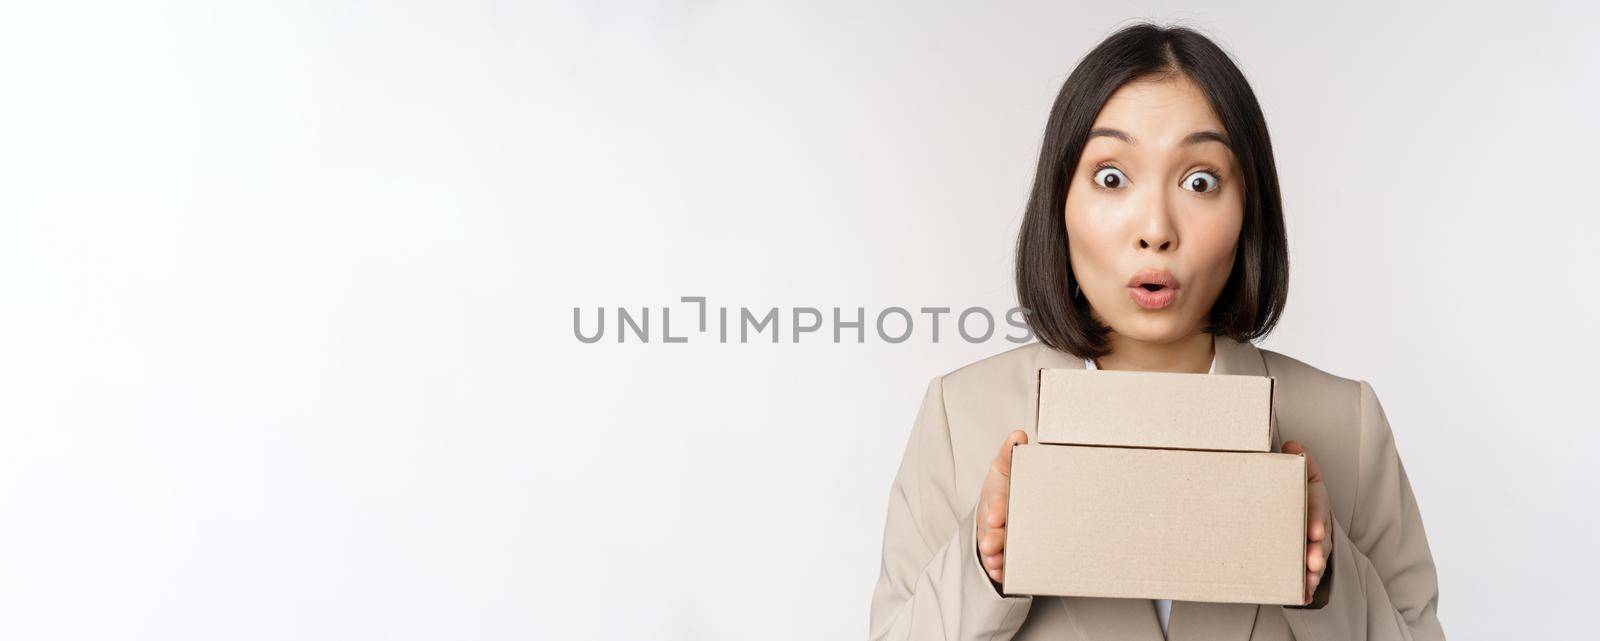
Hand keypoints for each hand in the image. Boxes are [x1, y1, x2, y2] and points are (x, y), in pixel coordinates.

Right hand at [977, 429, 1028, 585]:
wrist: (1004, 504)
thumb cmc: (1008, 483)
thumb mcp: (1007, 466)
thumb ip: (1010, 453)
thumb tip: (1019, 435)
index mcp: (995, 492)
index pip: (994, 500)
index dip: (995, 509)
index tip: (997, 517)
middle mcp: (991, 514)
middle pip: (989, 527)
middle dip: (991, 537)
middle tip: (993, 546)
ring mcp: (992, 533)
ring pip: (990, 546)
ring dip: (993, 555)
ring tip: (996, 562)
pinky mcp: (996, 550)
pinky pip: (995, 561)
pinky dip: (997, 569)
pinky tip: (1001, 574)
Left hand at [1283, 440, 1330, 604]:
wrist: (1296, 511)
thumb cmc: (1298, 492)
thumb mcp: (1303, 475)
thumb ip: (1301, 461)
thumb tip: (1292, 446)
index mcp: (1315, 506)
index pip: (1318, 512)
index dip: (1317, 520)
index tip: (1315, 530)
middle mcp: (1318, 530)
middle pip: (1321, 543)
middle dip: (1318, 553)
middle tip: (1313, 562)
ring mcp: (1313, 548)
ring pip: (1316, 563)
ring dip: (1313, 574)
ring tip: (1307, 581)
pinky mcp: (1304, 563)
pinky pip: (1307, 578)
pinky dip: (1306, 589)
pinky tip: (1302, 597)